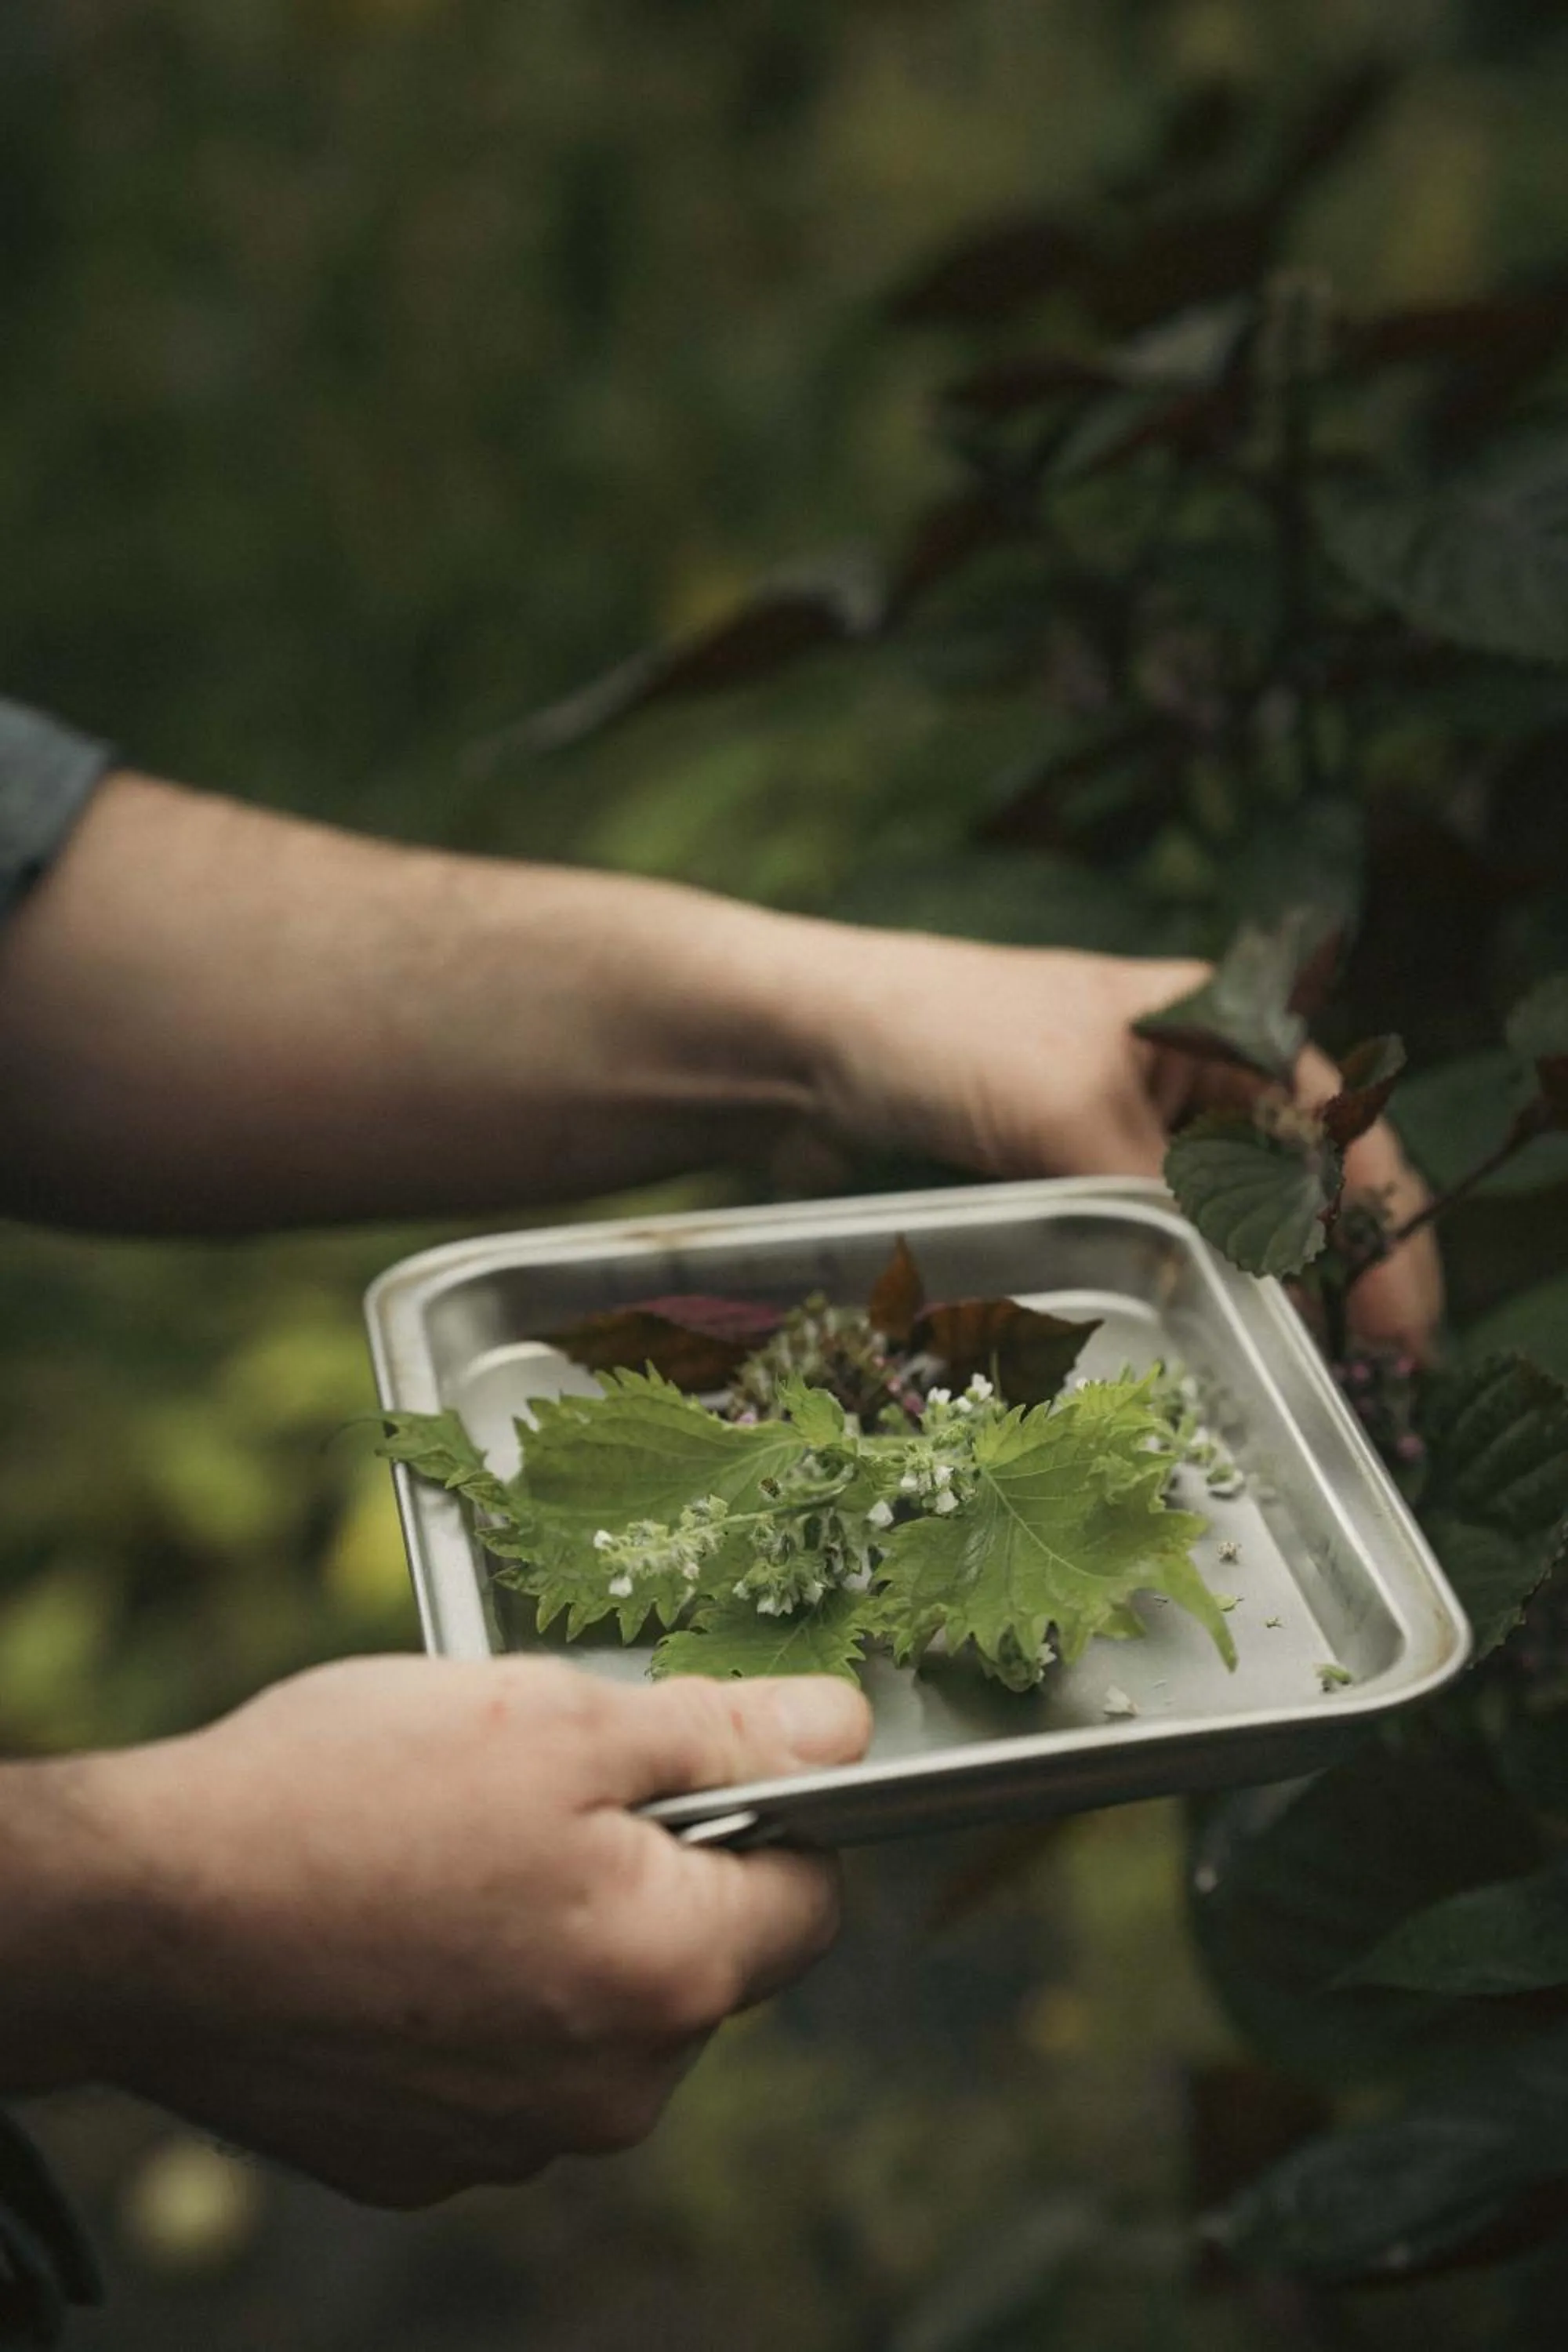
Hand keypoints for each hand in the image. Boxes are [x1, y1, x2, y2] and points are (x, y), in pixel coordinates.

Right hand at [48, 1656, 869, 2206]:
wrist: (143, 1915)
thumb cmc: (344, 1797)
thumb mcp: (557, 1717)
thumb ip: (721, 1732)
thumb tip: (841, 1728)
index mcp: (668, 1974)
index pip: (810, 1898)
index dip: (764, 1812)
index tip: (684, 1765)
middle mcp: (611, 2091)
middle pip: (700, 1960)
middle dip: (647, 1870)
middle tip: (532, 1794)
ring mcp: (515, 2141)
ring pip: (598, 2015)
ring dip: (557, 1936)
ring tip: (445, 1859)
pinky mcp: (425, 2159)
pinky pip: (506, 2067)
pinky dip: (477, 2001)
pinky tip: (398, 1931)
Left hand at [799, 932, 1440, 1354]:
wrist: (806, 1038)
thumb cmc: (945, 1033)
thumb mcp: (1074, 1112)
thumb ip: (1172, 1203)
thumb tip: (1252, 1298)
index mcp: (1224, 1029)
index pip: (1344, 1139)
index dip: (1385, 1241)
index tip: (1400, 1339)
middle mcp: (1192, 1078)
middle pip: (1295, 1195)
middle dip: (1328, 1287)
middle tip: (1353, 1391)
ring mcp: (1130, 1129)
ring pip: (1223, 1230)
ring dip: (1253, 1302)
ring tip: (1283, 1389)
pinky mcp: (1072, 1175)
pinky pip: (1152, 1247)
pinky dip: (1180, 1297)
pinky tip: (1196, 1353)